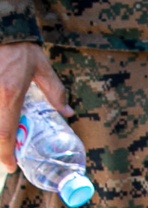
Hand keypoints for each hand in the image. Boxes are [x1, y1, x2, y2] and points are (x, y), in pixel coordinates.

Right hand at [0, 43, 68, 174]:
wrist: (0, 27)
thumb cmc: (19, 47)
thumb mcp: (41, 68)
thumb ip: (55, 92)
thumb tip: (67, 113)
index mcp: (9, 95)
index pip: (4, 133)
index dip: (5, 154)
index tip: (10, 167)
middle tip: (7, 157)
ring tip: (5, 143)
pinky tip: (2, 125)